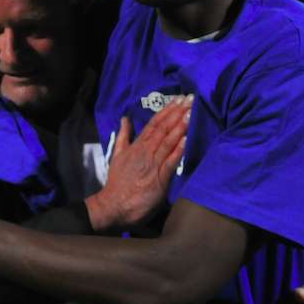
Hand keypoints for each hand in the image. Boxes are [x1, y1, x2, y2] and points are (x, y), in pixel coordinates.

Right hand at [85, 96, 190, 229]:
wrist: (113, 205)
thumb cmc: (117, 182)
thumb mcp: (117, 154)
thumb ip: (123, 136)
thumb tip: (125, 118)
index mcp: (137, 145)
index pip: (154, 123)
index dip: (167, 110)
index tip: (178, 99)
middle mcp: (145, 151)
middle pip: (163, 128)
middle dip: (177, 112)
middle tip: (190, 98)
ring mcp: (152, 163)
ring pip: (167, 141)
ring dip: (180, 126)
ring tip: (190, 112)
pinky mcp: (159, 178)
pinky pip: (170, 161)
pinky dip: (179, 149)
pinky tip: (187, 139)